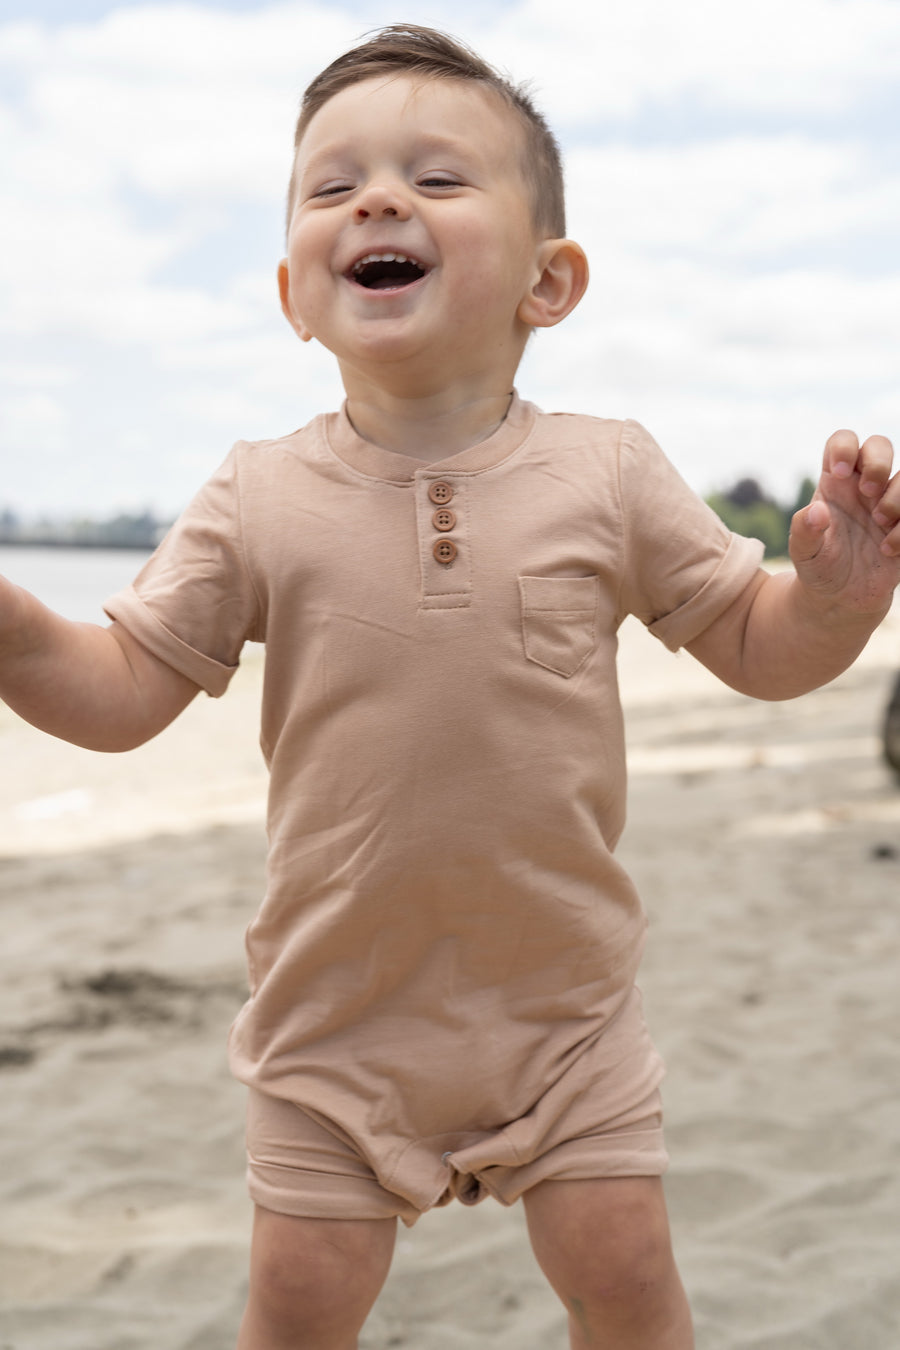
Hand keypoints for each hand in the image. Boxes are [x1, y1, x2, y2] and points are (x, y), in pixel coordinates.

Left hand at [788, 430, 899, 616]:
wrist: (842, 599)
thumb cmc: (819, 568)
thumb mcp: (804, 553)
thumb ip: (804, 531)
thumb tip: (817, 511)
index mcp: (835, 483)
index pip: (842, 441)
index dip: (844, 447)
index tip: (838, 474)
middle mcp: (864, 486)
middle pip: (880, 444)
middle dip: (878, 463)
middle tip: (867, 492)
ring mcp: (888, 502)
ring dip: (896, 497)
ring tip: (879, 523)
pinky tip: (888, 549)